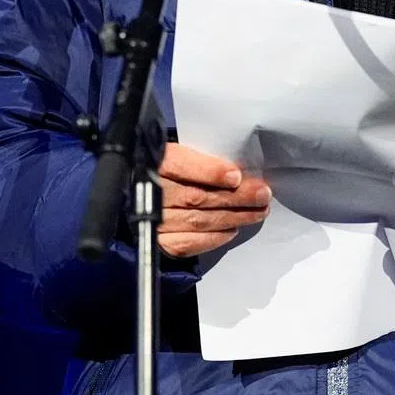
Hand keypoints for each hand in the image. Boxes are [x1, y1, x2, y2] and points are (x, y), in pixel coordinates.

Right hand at [156, 143, 270, 257]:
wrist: (131, 194)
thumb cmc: (161, 168)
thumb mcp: (172, 151)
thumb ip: (196, 157)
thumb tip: (234, 168)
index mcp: (153, 161)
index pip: (179, 165)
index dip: (209, 172)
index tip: (235, 176)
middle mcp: (150, 193)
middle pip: (196, 196)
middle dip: (235, 197)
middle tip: (263, 195)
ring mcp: (153, 221)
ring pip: (198, 220)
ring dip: (233, 217)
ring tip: (258, 211)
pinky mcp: (157, 243)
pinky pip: (189, 242)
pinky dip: (214, 237)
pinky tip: (233, 229)